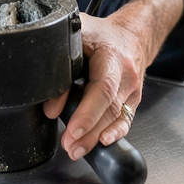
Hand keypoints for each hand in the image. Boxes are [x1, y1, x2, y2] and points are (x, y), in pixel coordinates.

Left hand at [43, 14, 145, 159]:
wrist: (130, 35)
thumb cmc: (98, 34)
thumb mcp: (75, 37)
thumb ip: (60, 65)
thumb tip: (50, 105)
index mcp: (110, 56)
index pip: (102, 87)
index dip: (87, 111)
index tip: (73, 129)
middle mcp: (126, 74)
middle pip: (109, 108)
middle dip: (88, 131)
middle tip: (69, 146)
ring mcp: (132, 89)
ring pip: (116, 117)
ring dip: (95, 137)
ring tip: (76, 149)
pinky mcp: (133, 99)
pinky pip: (125, 120)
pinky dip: (113, 133)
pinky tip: (101, 143)